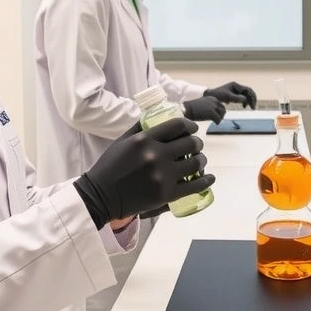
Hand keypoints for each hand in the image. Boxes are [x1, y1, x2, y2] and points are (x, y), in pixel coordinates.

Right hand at [74, 118, 213, 227]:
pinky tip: (210, 178)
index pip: (177, 125)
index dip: (190, 125)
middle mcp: (156, 155)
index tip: (193, 129)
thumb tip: (158, 114)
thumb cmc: (110, 167)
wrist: (100, 196)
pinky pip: (195, 186)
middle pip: (190, 143)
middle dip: (197, 143)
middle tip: (196, 146)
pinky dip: (206, 181)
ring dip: (201, 160)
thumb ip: (141, 127)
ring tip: (199, 160)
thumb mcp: (122, 141)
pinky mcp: (167, 194)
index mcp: (144, 140)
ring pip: (196, 163)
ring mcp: (163, 176)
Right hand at [183, 95, 225, 122]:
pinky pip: (219, 119)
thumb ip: (210, 107)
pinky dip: (217, 122)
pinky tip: (214, 123)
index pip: (221, 105)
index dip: (220, 112)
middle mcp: (214, 101)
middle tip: (217, 120)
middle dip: (221, 115)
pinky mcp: (212, 113)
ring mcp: (213, 106)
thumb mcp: (203, 105)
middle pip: (223, 109)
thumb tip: (216, 114)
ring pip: (222, 114)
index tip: (217, 116)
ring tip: (215, 122)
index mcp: (212, 98)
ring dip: (219, 119)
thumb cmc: (192, 109)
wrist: (186, 109)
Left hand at [205, 82, 256, 108]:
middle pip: (248, 92)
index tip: (253, 104)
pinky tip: (243, 106)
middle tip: (253, 108)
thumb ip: (237, 98)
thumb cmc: (217, 95)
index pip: (248, 90)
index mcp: (235, 85)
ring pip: (245, 95)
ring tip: (250, 108)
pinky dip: (244, 102)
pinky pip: (242, 98)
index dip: (252, 97)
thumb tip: (246, 99)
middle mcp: (236, 87)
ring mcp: (235, 91)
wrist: (209, 96)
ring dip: (249, 101)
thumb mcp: (227, 97)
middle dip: (252, 99)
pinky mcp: (233, 95)